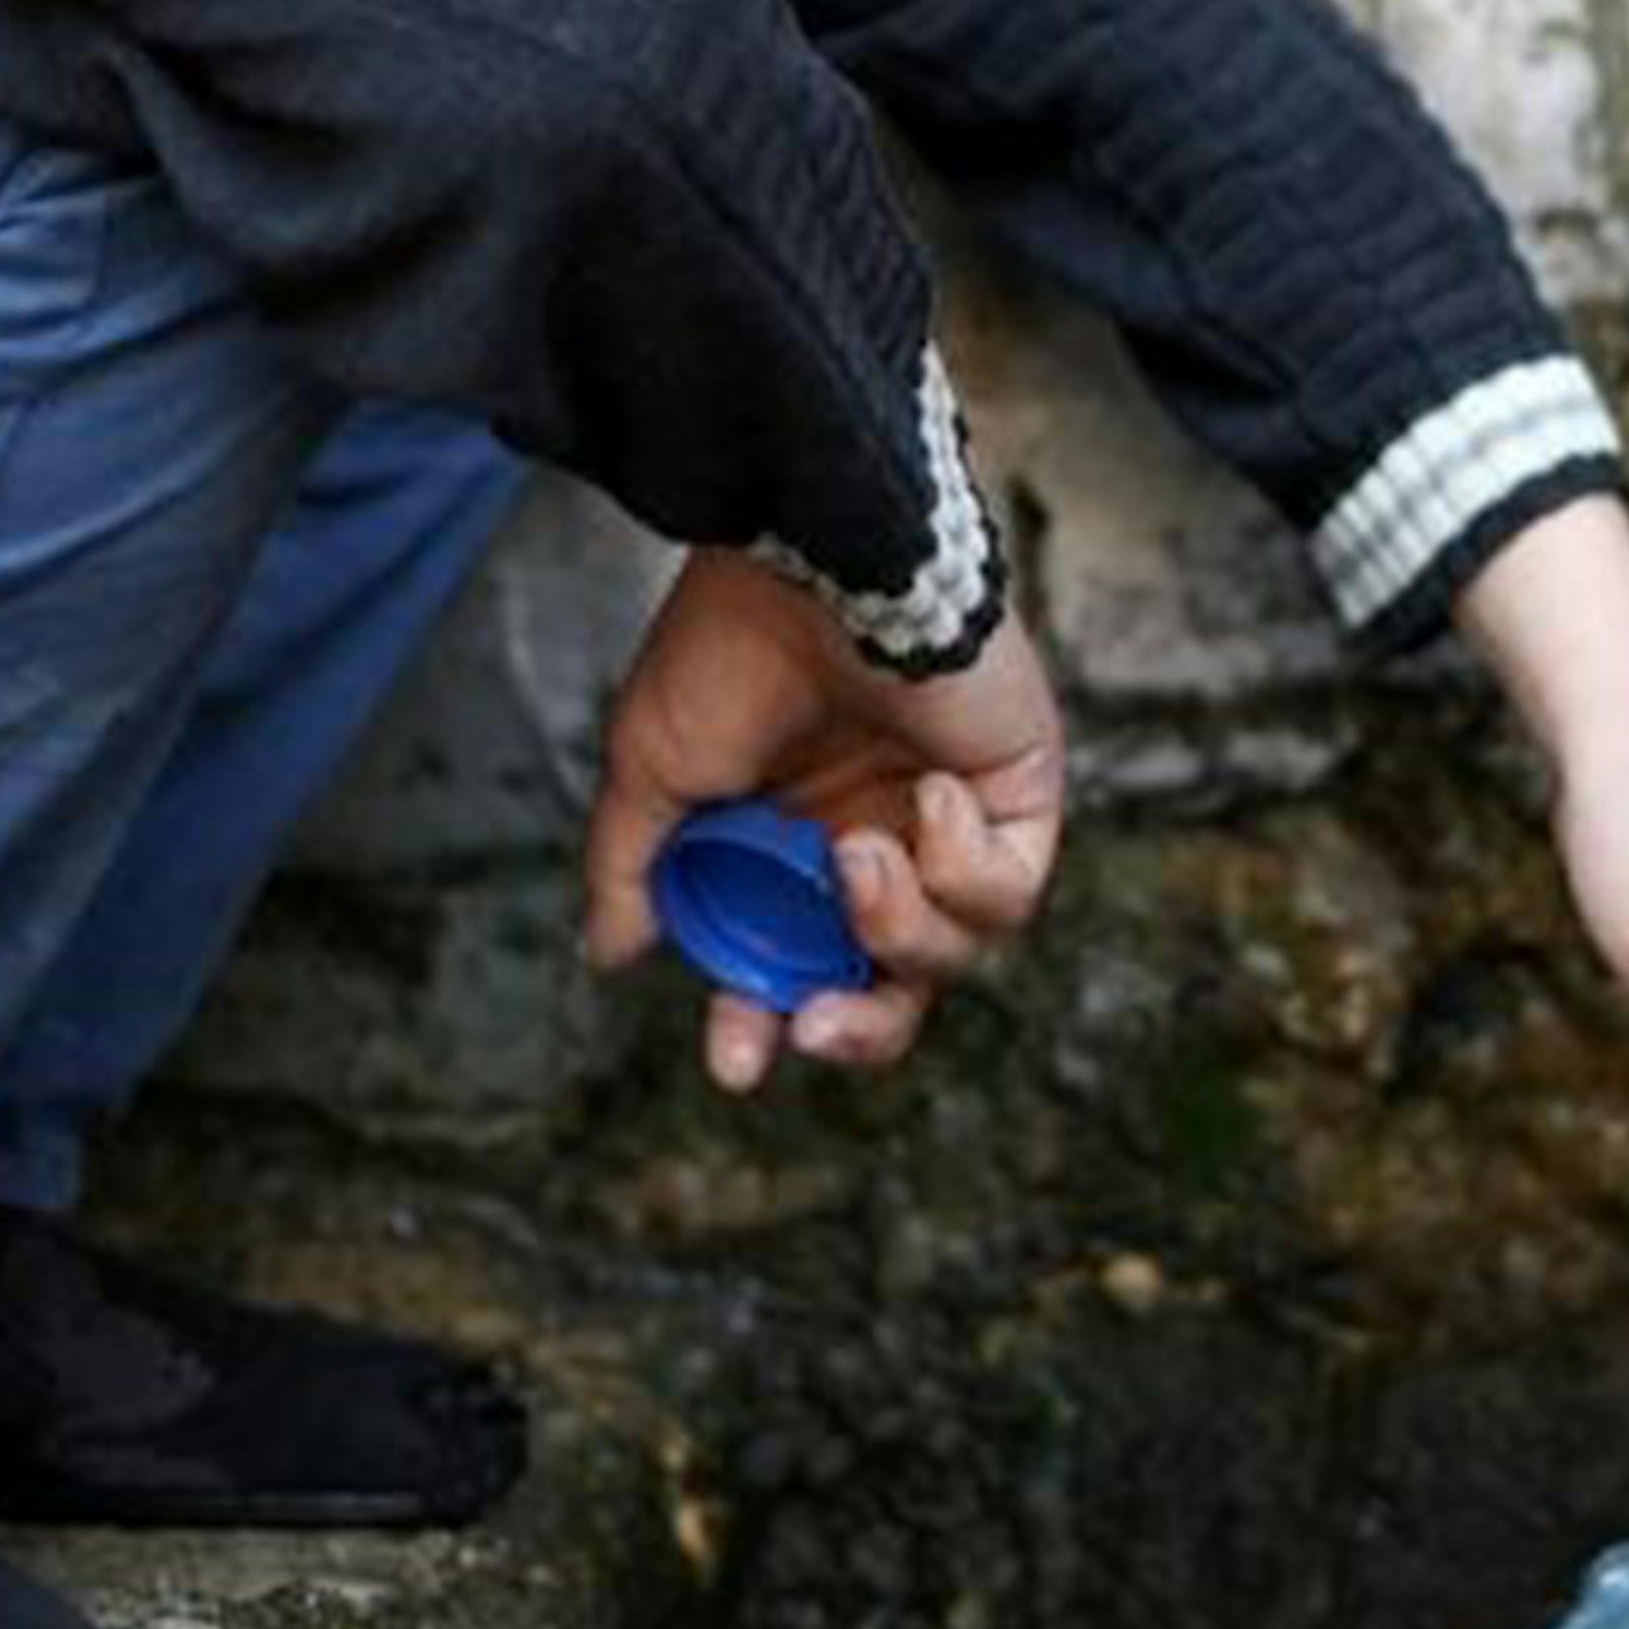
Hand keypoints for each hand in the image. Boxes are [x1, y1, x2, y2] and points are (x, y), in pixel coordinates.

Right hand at [571, 552, 1066, 1095]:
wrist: (814, 565)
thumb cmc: (729, 649)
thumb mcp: (655, 768)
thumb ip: (637, 868)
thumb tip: (610, 953)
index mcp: (795, 845)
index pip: (796, 968)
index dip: (766, 1023)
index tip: (736, 1062)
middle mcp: (878, 840)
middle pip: (893, 989)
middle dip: (859, 1029)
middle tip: (812, 1026)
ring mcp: (951, 822)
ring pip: (954, 954)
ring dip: (896, 926)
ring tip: (856, 854)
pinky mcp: (1018, 795)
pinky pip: (1010, 891)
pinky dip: (959, 865)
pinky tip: (928, 793)